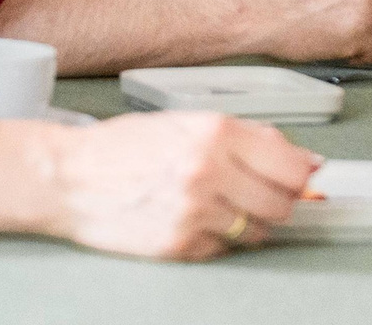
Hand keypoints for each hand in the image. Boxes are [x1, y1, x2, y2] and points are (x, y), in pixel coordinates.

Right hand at [0, 112, 317, 259]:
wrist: (68, 178)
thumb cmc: (122, 148)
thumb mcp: (187, 122)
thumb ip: (248, 138)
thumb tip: (303, 160)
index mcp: (215, 133)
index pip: (291, 166)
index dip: (301, 176)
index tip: (302, 179)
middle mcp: (209, 171)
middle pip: (282, 203)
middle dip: (277, 201)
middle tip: (258, 194)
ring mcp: (194, 211)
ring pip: (258, 230)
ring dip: (249, 222)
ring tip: (220, 207)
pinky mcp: (179, 244)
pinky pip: (224, 249)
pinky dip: (218, 240)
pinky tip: (195, 221)